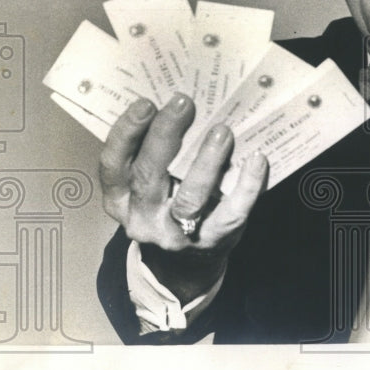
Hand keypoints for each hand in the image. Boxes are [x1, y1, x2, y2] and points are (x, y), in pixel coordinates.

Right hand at [98, 93, 267, 303]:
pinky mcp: (211, 241)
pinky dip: (247, 185)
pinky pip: (232, 213)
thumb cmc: (167, 205)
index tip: (145, 104)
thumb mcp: (148, 185)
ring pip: (189, 198)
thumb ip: (154, 153)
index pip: (113, 165)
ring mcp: (176, 235)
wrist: (184, 265)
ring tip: (222, 131)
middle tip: (184, 103)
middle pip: (148, 176)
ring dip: (206, 161)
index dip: (126, 134)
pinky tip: (256, 160)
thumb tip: (179, 106)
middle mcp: (142, 218)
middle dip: (165, 136)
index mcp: (119, 199)